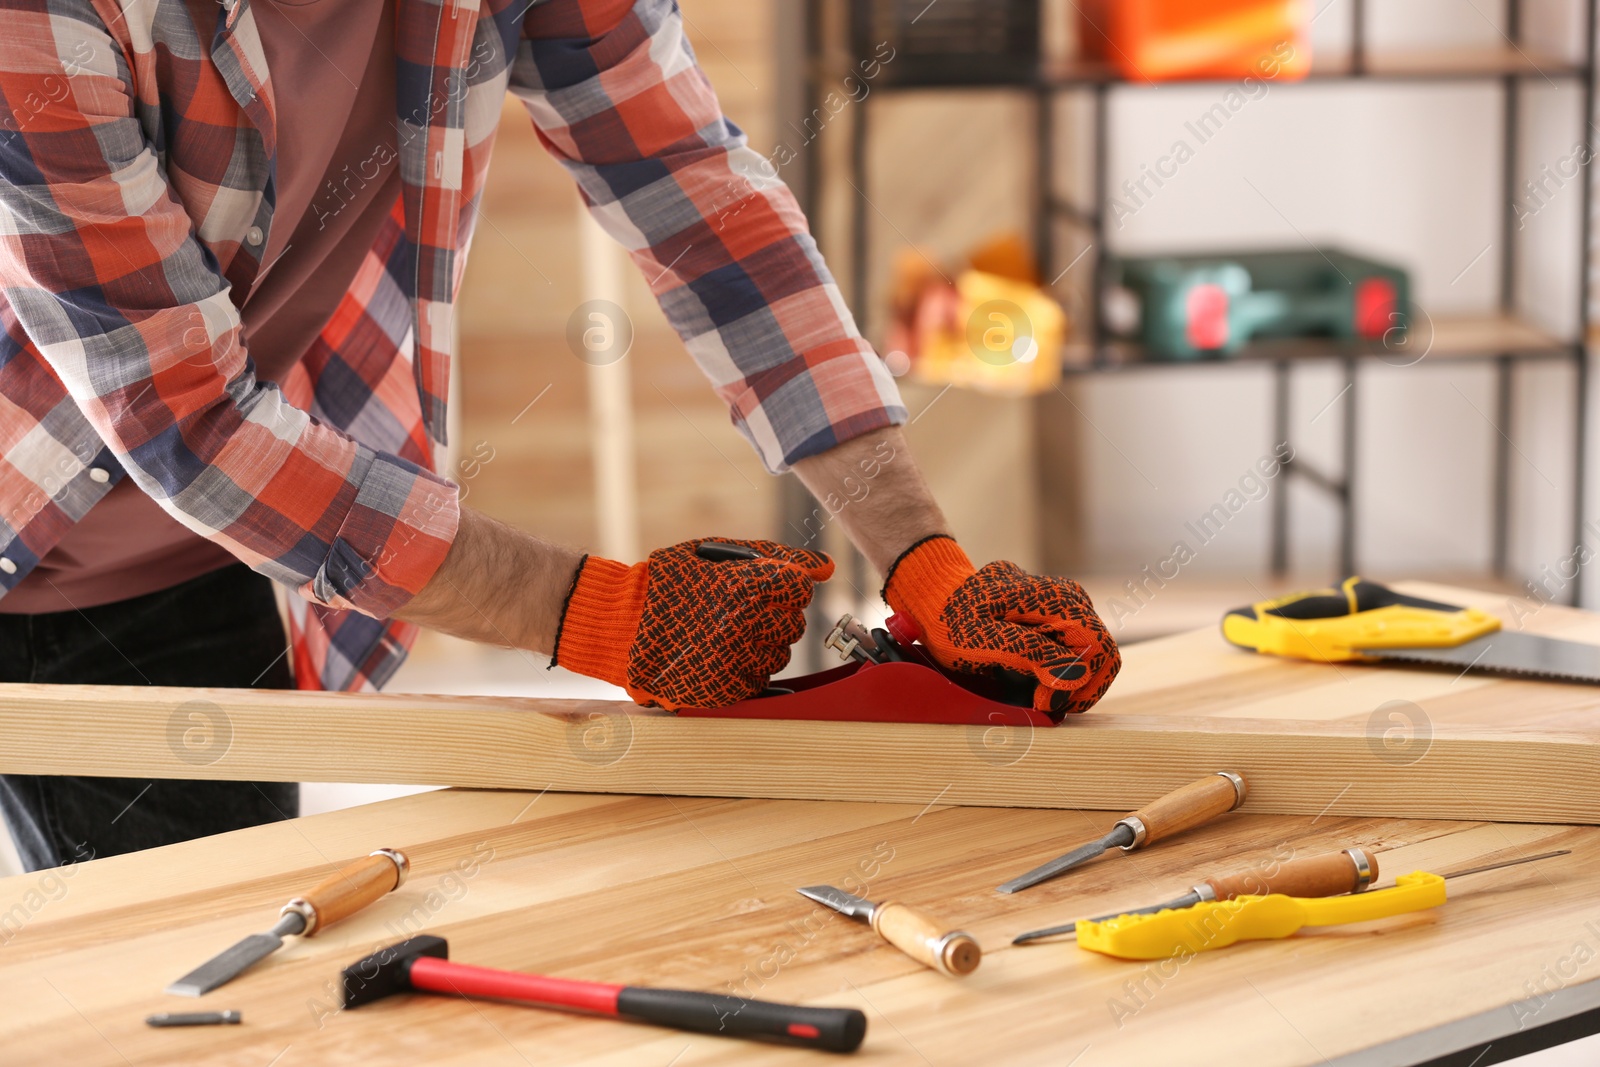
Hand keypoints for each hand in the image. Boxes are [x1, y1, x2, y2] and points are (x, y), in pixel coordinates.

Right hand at [553, 538, 833, 709]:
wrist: (623, 624)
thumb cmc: (671, 582)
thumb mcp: (717, 553)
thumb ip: (777, 557)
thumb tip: (826, 568)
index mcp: (745, 587)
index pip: (800, 588)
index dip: (781, 585)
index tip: (760, 587)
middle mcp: (745, 625)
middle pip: (794, 622)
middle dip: (772, 614)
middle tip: (736, 610)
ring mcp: (735, 660)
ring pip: (780, 653)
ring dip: (761, 642)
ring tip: (725, 632)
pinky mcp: (726, 688)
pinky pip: (760, 677)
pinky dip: (745, 667)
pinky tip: (719, 653)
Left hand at [883, 536, 1119, 715]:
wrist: (937, 598)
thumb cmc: (953, 621)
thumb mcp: (981, 642)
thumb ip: (1029, 655)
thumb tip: (1073, 676)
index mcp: (1054, 599)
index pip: (1099, 648)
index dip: (1081, 684)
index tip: (1044, 701)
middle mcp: (1069, 596)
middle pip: (1102, 653)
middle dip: (1078, 688)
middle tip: (1042, 704)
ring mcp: (1067, 604)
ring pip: (1092, 655)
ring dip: (1070, 682)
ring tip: (1035, 692)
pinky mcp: (1060, 616)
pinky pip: (1078, 649)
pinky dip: (1063, 672)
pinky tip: (1036, 679)